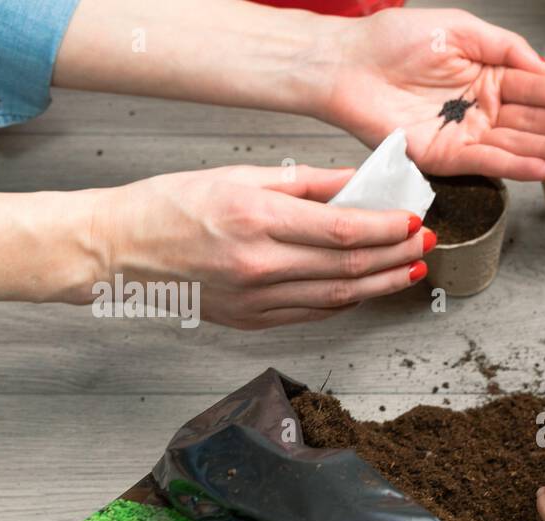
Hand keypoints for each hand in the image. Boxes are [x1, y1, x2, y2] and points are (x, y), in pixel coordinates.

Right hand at [95, 165, 430, 329]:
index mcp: (255, 219)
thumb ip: (304, 182)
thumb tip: (356, 182)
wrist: (119, 249)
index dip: (387, 229)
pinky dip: (346, 301)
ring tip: (409, 270)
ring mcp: (255, 299)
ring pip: (337, 297)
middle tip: (425, 245)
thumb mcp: (238, 176)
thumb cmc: (171, 205)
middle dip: (396, 256)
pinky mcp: (250, 321)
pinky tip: (367, 288)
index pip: (343, 230)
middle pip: (348, 267)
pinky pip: (313, 314)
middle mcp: (258, 264)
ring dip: (381, 284)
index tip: (413, 220)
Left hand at [319, 8, 544, 179]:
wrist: (348, 63)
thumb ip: (507, 47)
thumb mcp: (462, 28)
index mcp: (488, 76)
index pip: (535, 89)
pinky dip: (514, 166)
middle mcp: (481, 109)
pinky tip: (542, 168)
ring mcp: (466, 134)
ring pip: (515, 144)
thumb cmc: (393, 40)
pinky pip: (486, 163)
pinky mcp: (445, 157)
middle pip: (532, 120)